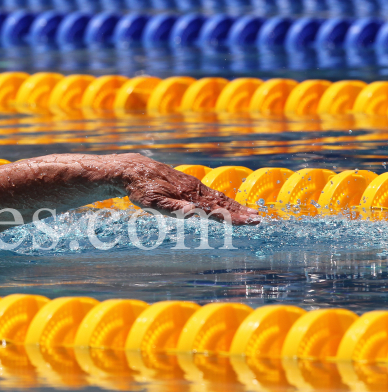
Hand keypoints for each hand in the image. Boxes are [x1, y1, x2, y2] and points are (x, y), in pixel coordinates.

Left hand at [117, 154, 261, 224]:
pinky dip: (222, 200)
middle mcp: (194, 189)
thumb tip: (194, 214)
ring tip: (250, 212)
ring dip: (234, 206)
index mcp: (189, 195)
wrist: (132, 169)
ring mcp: (191, 186)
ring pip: (217, 197)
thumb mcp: (153, 203)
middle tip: (258, 219)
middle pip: (222, 202)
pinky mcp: (186, 184)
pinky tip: (226, 204)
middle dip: (240, 212)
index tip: (253, 221)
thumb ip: (173, 209)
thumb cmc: (141, 190)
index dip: (235, 217)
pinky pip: (209, 194)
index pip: (217, 209)